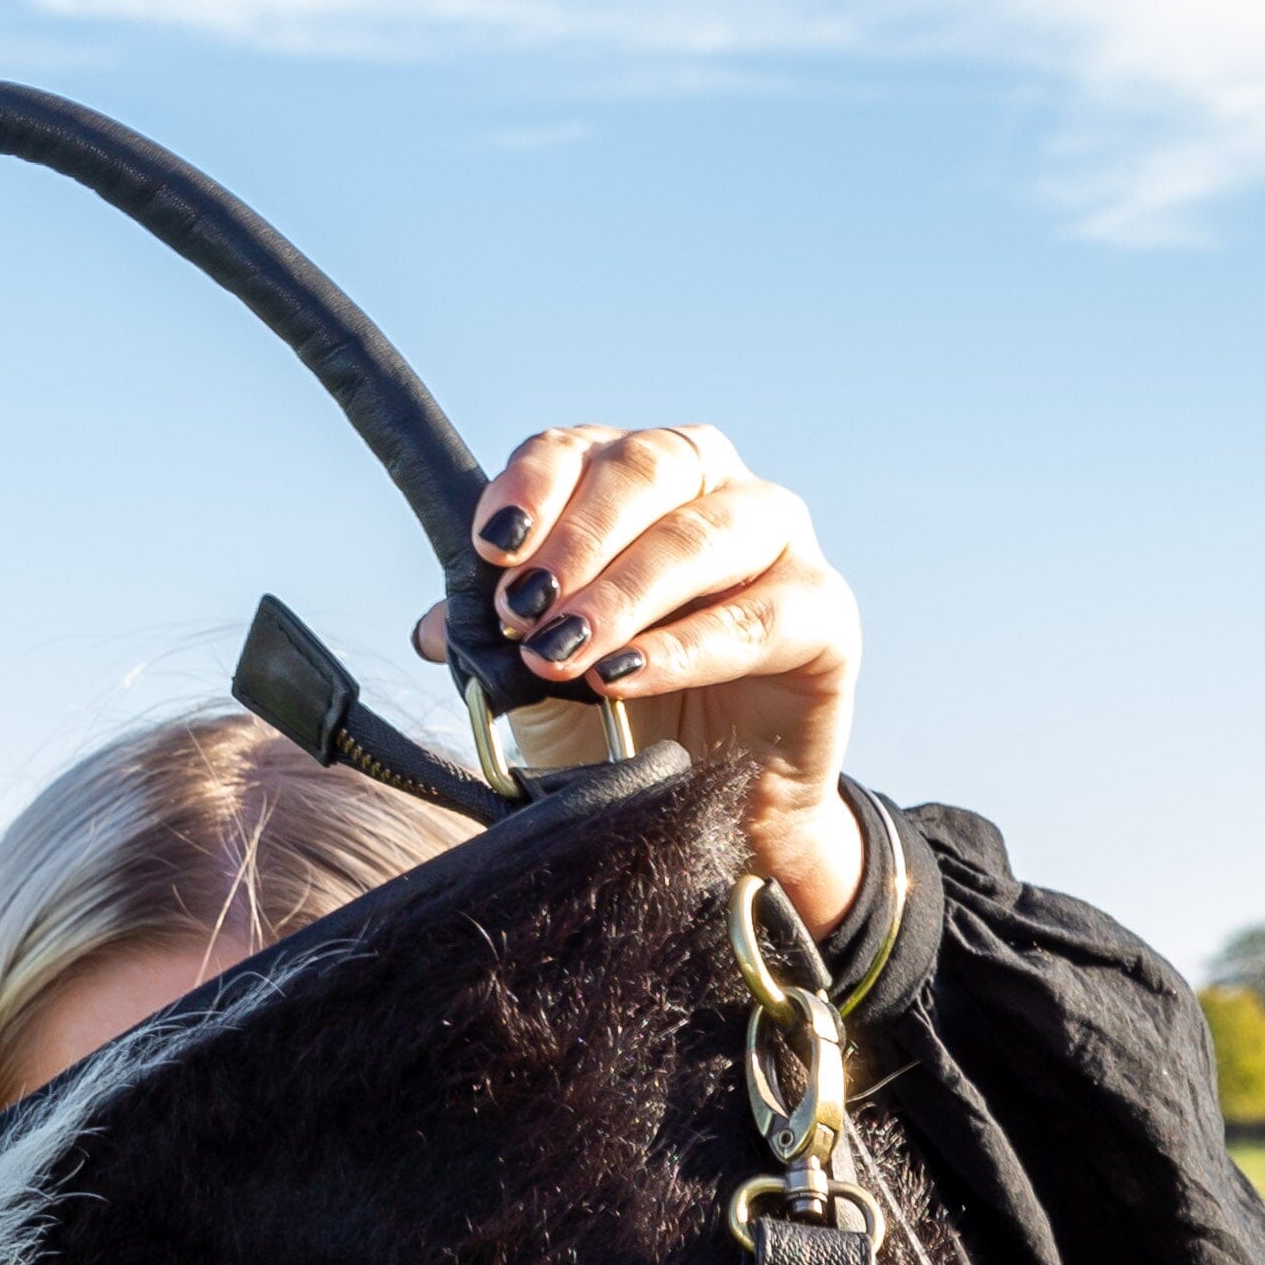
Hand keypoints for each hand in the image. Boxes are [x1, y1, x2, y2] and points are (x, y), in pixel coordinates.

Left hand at [412, 423, 865, 933]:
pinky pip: (758, 618)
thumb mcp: (548, 681)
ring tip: (563, 650)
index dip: (535, 486)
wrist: (722, 816)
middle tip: (525, 607)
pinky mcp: (825, 615)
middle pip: (648, 468)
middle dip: (577, 536)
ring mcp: (780, 545)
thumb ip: (500, 641)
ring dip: (624, 590)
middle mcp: (715, 490)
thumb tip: (438, 627)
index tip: (491, 546)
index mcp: (641, 484)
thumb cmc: (633, 724)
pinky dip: (685, 647)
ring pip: (703, 534)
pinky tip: (625, 675)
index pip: (583, 449)